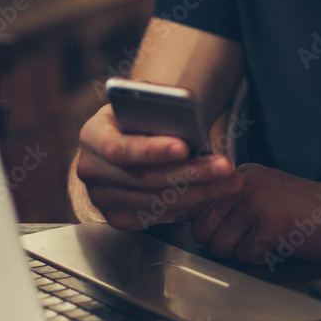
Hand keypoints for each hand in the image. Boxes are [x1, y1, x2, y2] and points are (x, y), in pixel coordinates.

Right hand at [76, 105, 243, 229]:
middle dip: (191, 172)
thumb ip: (153, 106)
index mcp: (92, 135)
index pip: (119, 148)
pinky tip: (207, 191)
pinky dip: (184, 205)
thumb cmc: (133, 119)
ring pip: (156, 200)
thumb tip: (181, 110)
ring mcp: (101, 197)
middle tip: (224, 166)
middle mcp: (91, 169)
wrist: (120, 141)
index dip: (152, 150)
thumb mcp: (138, 103)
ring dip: (198, 191)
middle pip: (145, 178)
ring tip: (228, 179)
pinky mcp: (116, 217)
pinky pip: (155, 215)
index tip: (184, 146)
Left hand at [189, 164, 320, 265]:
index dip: (208, 227)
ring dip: (241, 253)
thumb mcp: (266, 190)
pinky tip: (279, 245)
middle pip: (202, 229)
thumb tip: (198, 224)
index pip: (196, 206)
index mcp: (240, 174)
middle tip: (248, 242)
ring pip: (221, 246)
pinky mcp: (270, 224)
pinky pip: (245, 257)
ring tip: (265, 241)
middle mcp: (244, 183)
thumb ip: (234, 200)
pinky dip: (261, 259)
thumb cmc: (308, 209)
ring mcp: (257, 201)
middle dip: (221, 244)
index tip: (229, 231)